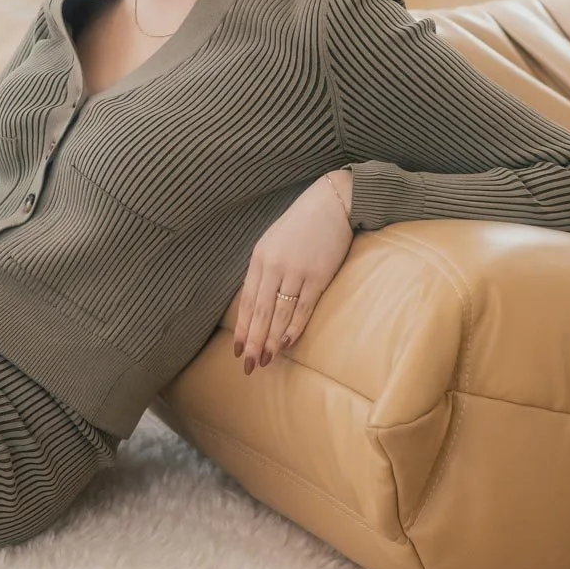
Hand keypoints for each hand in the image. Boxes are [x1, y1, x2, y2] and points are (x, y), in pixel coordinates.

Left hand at [230, 170, 354, 374]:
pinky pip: (304, 307)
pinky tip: (287, 343)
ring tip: (266, 360)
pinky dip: (294, 326)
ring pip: (280, 313)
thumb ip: (263, 270)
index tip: (238, 349)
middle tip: (248, 365)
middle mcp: (274, 266)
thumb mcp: (272, 242)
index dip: (242, 327)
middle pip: (260, 311)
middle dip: (253, 341)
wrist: (332, 203)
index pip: (247, 300)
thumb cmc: (301, 224)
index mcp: (259, 258)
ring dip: (272, 339)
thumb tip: (256, 302)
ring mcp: (296, 272)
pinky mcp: (318, 276)